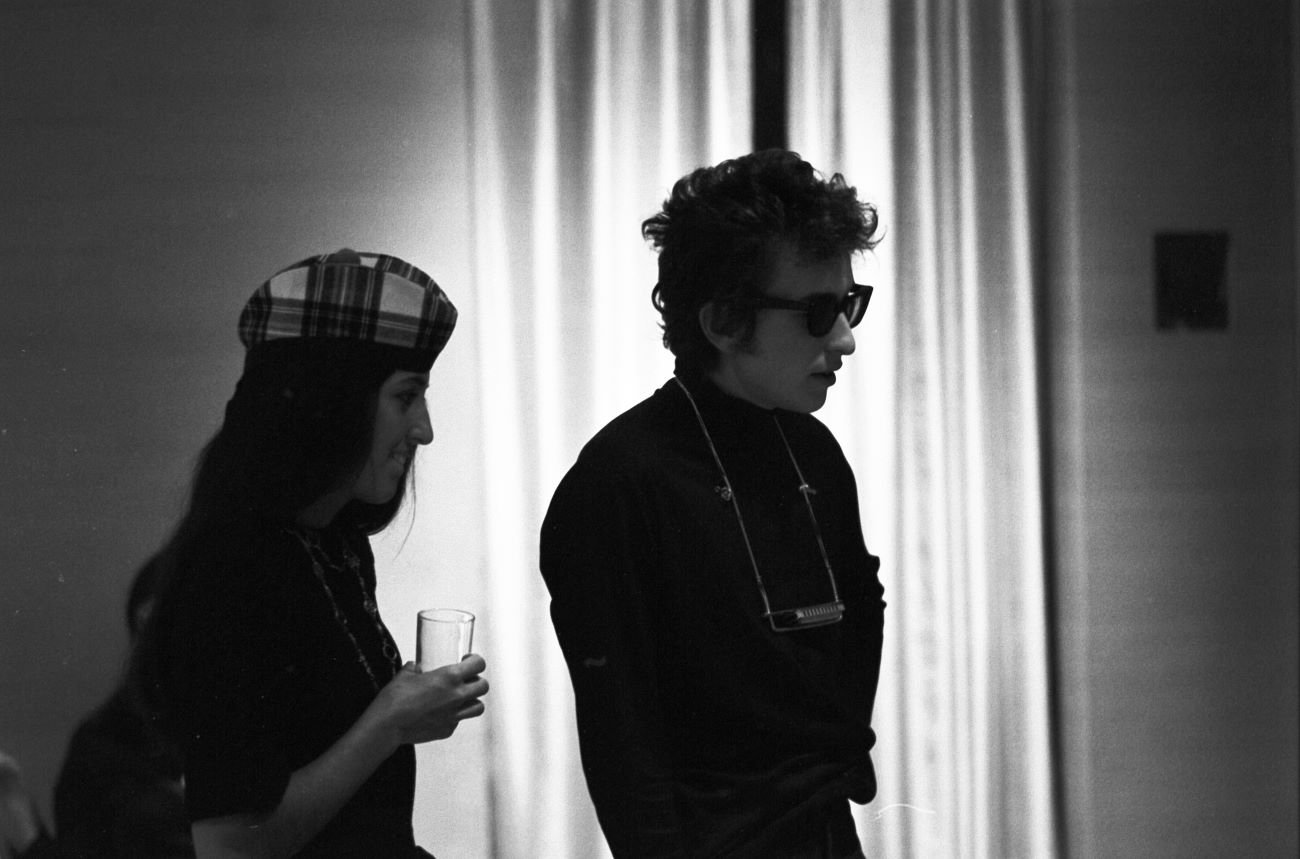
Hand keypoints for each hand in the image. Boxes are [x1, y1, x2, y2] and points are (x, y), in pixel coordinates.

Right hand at [369, 654, 488, 745]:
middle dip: (477, 680)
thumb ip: (413, 668)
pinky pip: (459, 721)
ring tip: (460, 697)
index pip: (478, 664)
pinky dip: (455, 716)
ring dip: (472, 700)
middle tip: (467, 679)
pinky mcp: (448, 730)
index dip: (476, 660)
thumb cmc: (394, 699)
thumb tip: (416, 666)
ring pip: (478, 707)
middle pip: (484, 686)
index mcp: (449, 677)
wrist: (387, 726)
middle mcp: (456, 696)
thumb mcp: (404, 675)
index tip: (469, 660)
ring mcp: (454, 715)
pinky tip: (442, 712)